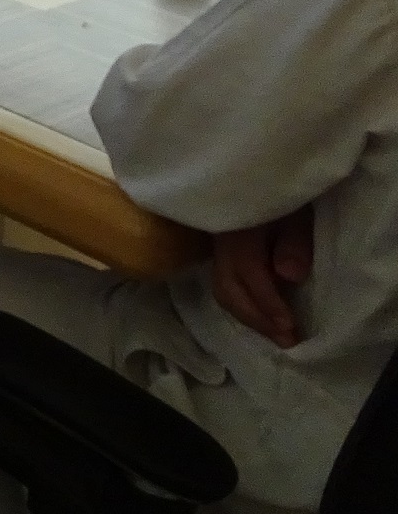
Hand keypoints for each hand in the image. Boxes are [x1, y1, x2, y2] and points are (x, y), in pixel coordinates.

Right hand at [210, 205, 312, 348]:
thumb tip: (289, 277)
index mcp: (238, 233)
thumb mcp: (295, 211)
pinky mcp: (220, 252)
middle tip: (286, 341)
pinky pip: (222, 283)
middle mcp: (221, 244)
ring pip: (222, 289)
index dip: (268, 303)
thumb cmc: (281, 191)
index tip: (290, 327)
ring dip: (248, 317)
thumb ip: (293, 241)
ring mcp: (217, 248)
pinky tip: (259, 313)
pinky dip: (240, 305)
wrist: (254, 172)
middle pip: (228, 288)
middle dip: (257, 320)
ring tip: (275, 333)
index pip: (249, 274)